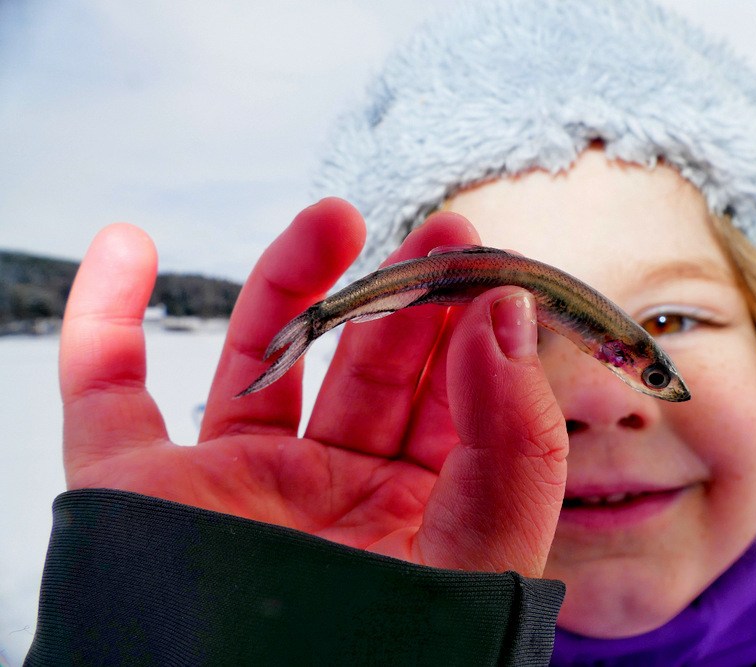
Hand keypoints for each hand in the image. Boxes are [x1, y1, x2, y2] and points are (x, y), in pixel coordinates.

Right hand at [60, 198, 566, 575]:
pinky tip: (127, 249)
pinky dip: (105, 319)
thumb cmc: (385, 666)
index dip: (476, 332)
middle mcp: (331, 495)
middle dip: (405, 297)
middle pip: (370, 371)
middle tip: (439, 234)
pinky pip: (107, 393)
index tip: (488, 267)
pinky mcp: (144, 491)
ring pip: (262, 361)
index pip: (457, 404)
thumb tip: (507, 319)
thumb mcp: (482, 560)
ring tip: (335, 218)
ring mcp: (236, 486)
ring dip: (291, 283)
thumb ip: (514, 442)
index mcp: (417, 516)